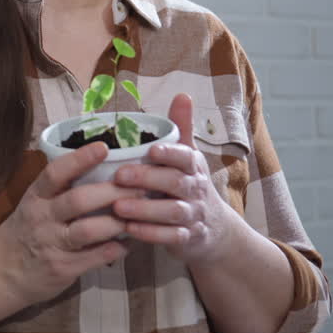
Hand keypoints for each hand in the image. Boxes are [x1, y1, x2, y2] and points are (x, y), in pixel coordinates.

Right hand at [0, 142, 138, 309]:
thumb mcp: (33, 206)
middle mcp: (42, 217)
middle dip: (112, 192)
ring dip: (117, 222)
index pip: (55, 173)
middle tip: (139, 186)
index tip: (103, 147)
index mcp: (35, 197)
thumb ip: (59, 191)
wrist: (0, 274)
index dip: (79, 159)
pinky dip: (115, 249)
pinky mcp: (61, 268)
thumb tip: (100, 170)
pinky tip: (129, 244)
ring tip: (138, 216)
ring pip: (88, 230)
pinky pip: (94, 257)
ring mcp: (51, 244)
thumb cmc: (24, 233)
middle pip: (78, 199)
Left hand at [110, 93, 239, 263]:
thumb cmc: (191, 185)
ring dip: (145, 210)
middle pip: (175, 183)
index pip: (185, 157)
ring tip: (117, 207)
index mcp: (193, 166)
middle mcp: (195, 190)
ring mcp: (192, 215)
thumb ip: (182, 128)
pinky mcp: (187, 239)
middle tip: (120, 175)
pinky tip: (128, 229)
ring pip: (172, 212)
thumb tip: (183, 94)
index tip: (150, 150)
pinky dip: (151, 234)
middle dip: (148, 179)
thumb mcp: (189, 156)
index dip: (169, 153)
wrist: (215, 230)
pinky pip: (171, 238)